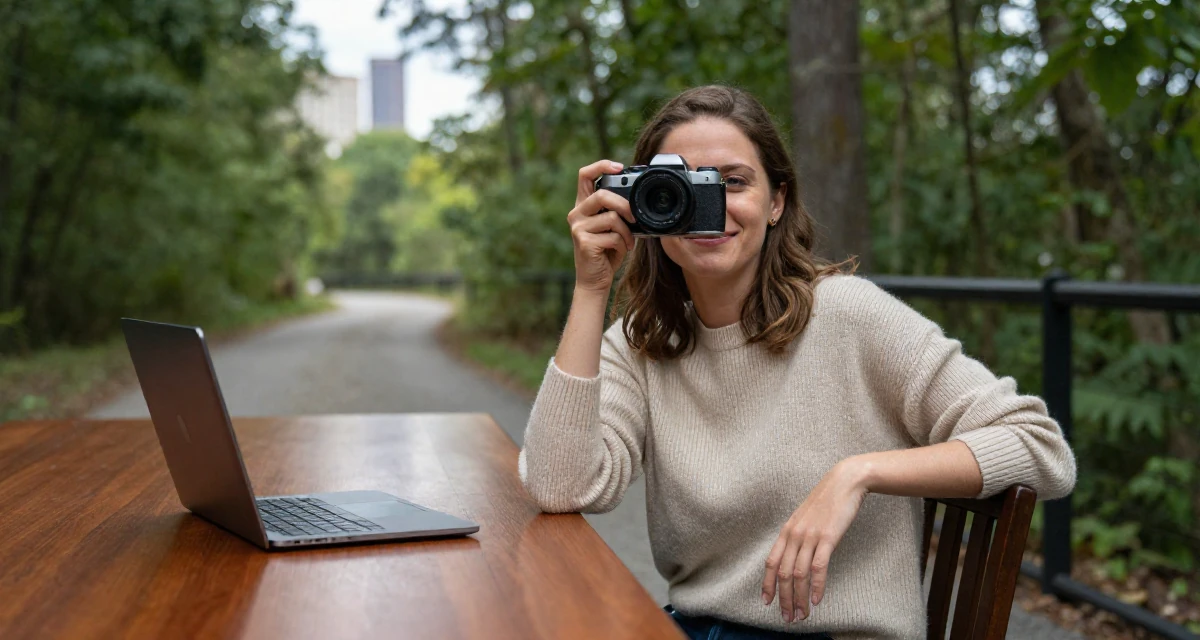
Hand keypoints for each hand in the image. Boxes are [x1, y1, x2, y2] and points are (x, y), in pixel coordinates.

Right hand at [568, 160, 636, 292]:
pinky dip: (623, 244)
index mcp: (583, 206)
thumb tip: (635, 198)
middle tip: (635, 218)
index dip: (601, 166)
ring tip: (628, 242)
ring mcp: (578, 228)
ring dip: (627, 231)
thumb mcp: (611, 226)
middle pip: (602, 195)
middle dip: (624, 205)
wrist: (595, 280)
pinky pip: (613, 236)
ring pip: (612, 217)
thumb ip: (615, 210)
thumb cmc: (606, 252)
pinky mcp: (584, 242)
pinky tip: (620, 251)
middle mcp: (576, 214)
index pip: (585, 175)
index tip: (619, 167)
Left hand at [762, 459, 869, 622]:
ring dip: (799, 598)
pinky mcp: (827, 537)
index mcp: (787, 531)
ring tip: (802, 614)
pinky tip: (816, 599)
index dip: (768, 584)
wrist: (844, 482)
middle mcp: (794, 534)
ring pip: (798, 574)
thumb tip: (797, 556)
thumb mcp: (806, 518)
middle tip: (788, 617)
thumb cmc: (826, 501)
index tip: (767, 602)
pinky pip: (818, 567)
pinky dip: (816, 586)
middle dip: (784, 598)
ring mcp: (809, 536)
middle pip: (783, 573)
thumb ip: (799, 536)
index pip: (771, 563)